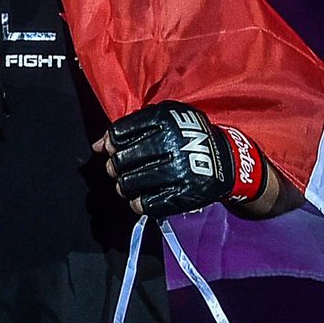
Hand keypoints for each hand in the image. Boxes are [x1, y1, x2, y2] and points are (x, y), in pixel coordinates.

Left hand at [94, 101, 264, 217]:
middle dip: (115, 166)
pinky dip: (138, 204)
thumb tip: (96, 147)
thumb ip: (129, 129)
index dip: (112, 144)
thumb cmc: (187, 137)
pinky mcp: (187, 193)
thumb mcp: (163, 122)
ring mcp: (180, 169)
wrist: (227, 160)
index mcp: (166, 118)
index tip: (115, 150)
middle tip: (118, 170)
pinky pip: (149, 204)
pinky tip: (139, 200)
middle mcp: (173, 142)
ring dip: (123, 186)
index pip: (119, 133)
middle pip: (122, 159)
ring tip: (127, 185)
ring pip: (131, 182)